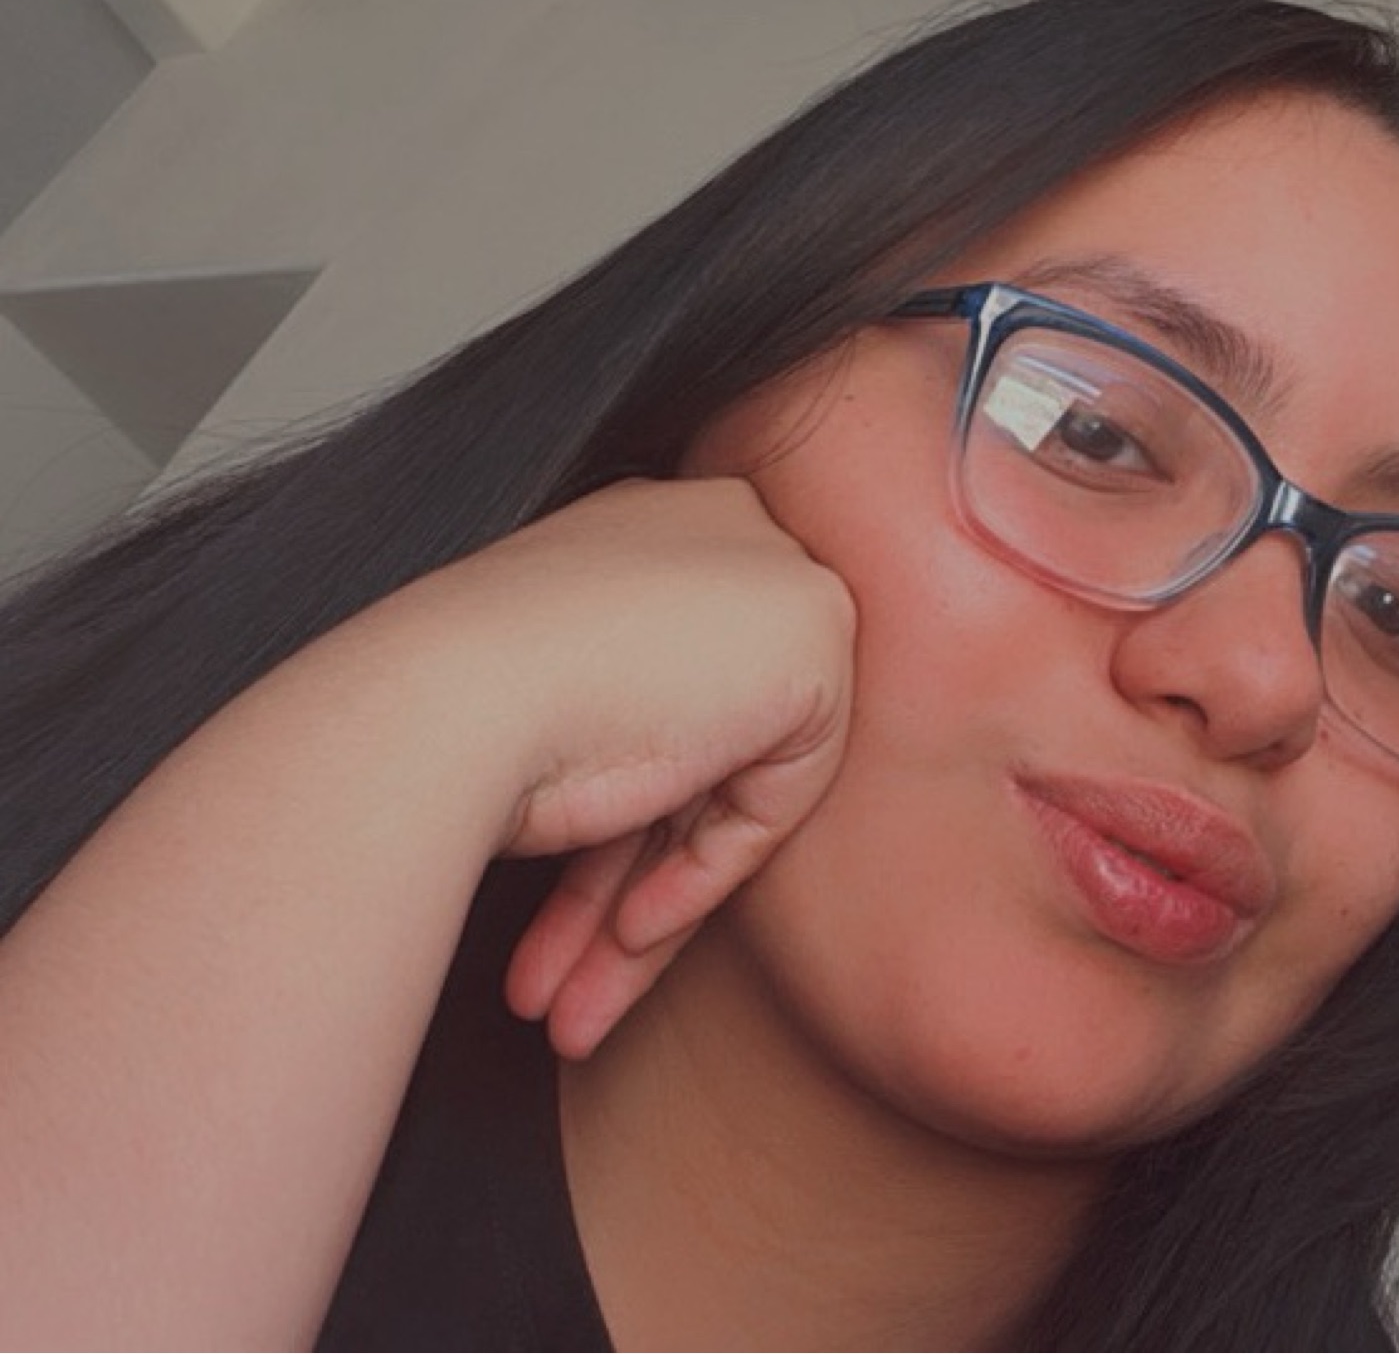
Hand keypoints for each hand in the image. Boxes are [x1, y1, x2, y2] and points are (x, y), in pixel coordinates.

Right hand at [461, 478, 855, 1057]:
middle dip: (617, 883)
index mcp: (640, 534)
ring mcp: (769, 586)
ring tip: (570, 1007)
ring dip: (635, 915)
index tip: (554, 897)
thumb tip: (641, 809)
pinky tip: (621, 943)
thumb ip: (610, 722)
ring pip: (718, 795)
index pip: (655, 694)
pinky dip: (693, 879)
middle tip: (558, 973)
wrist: (444, 694)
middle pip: (688, 752)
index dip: (608, 817)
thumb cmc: (449, 696)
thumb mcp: (536, 695)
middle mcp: (710, 545)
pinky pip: (765, 806)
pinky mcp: (812, 645)